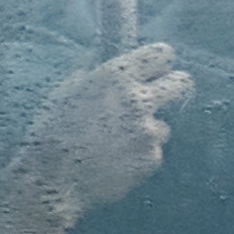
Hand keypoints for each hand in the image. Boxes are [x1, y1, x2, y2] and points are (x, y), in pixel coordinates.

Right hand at [0, 40, 189, 233]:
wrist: (51, 178)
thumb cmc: (51, 132)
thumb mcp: (65, 92)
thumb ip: (90, 72)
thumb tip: (100, 55)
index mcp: (115, 77)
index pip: (161, 55)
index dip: (159, 62)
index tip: (158, 68)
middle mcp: (137, 100)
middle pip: (182, 83)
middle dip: (174, 87)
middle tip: (161, 96)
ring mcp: (148, 131)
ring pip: (162, 125)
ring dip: (146, 131)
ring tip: (112, 142)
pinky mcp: (152, 158)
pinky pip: (153, 151)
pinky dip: (139, 156)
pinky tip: (114, 160)